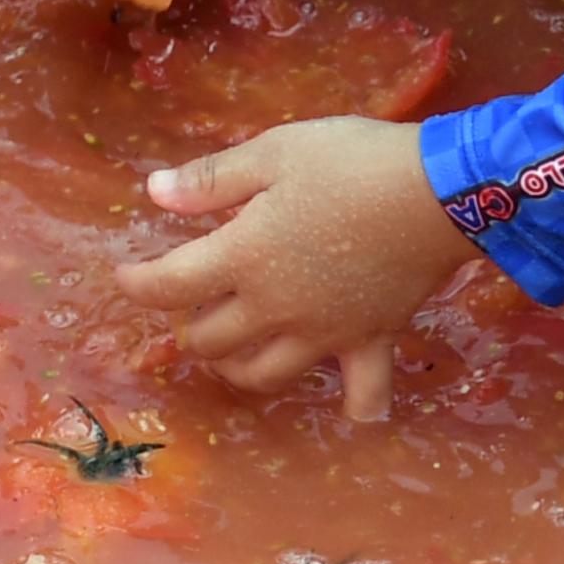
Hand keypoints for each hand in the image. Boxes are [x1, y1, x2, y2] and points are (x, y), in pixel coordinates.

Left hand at [115, 117, 476, 420]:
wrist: (439, 191)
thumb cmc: (352, 161)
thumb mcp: (276, 150)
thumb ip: (213, 179)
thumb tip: (154, 193)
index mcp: (244, 256)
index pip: (170, 285)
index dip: (137, 284)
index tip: (124, 277)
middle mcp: (275, 307)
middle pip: (210, 338)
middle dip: (187, 324)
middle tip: (191, 301)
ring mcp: (323, 333)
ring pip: (263, 373)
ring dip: (236, 366)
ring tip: (235, 346)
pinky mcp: (370, 340)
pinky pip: (362, 392)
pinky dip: (354, 406)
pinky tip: (351, 412)